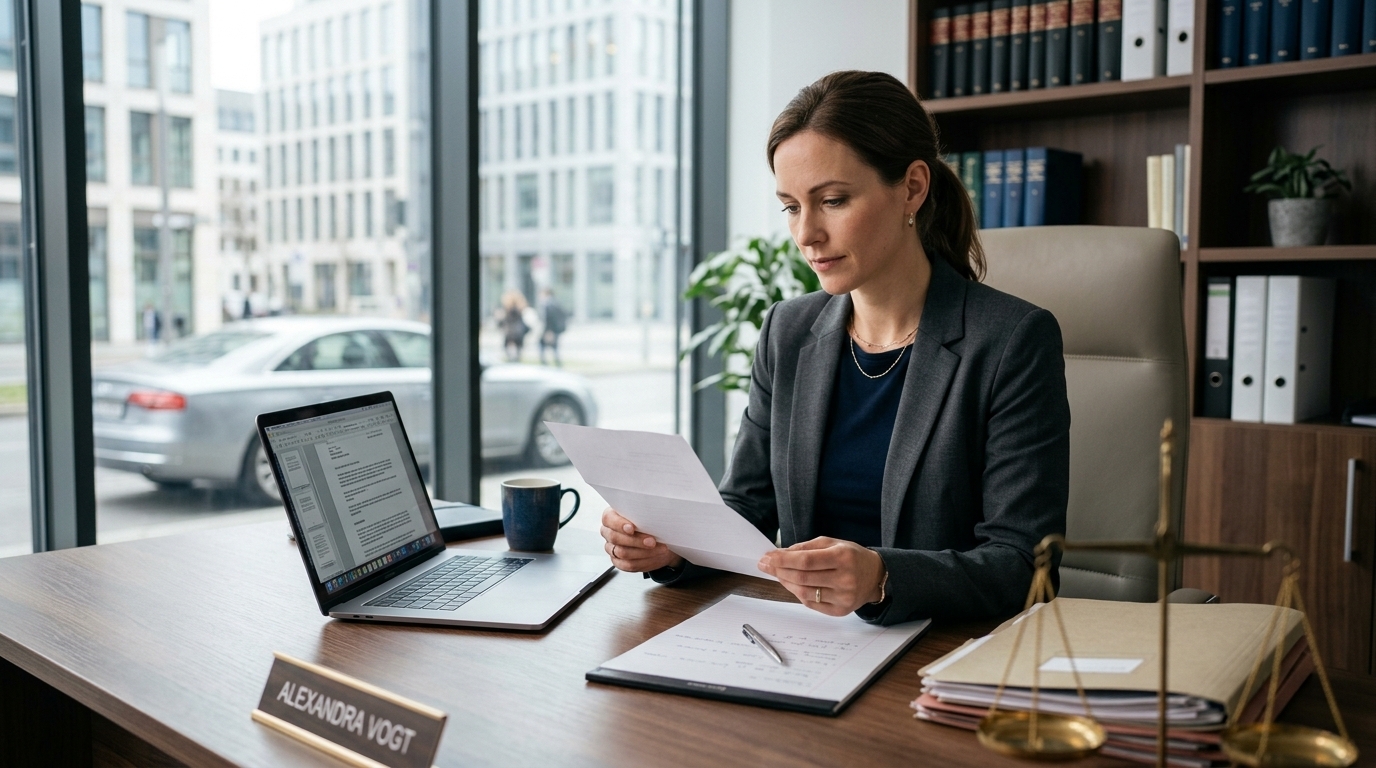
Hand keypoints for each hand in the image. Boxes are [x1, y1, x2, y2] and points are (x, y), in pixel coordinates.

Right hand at [599, 507, 682, 572]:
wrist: (658, 538)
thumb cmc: (650, 523)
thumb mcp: (647, 515)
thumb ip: (643, 515)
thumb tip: (650, 517)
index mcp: (611, 516)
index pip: (608, 519)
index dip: (619, 524)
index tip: (632, 528)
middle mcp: (608, 532)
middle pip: (615, 538)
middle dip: (636, 540)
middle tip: (652, 541)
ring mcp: (611, 548)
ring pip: (623, 552)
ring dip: (643, 551)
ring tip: (659, 548)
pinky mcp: (618, 562)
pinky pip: (628, 564)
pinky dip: (644, 561)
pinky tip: (655, 556)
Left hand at [757, 537, 885, 615]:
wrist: (875, 576)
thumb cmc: (851, 557)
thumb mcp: (832, 543)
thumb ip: (806, 547)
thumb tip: (780, 554)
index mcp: (842, 557)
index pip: (806, 561)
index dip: (783, 560)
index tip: (766, 558)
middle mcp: (845, 579)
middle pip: (802, 577)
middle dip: (779, 571)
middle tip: (766, 565)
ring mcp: (843, 597)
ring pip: (804, 592)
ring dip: (786, 582)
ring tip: (778, 574)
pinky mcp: (840, 611)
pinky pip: (811, 603)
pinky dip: (797, 593)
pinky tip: (792, 584)